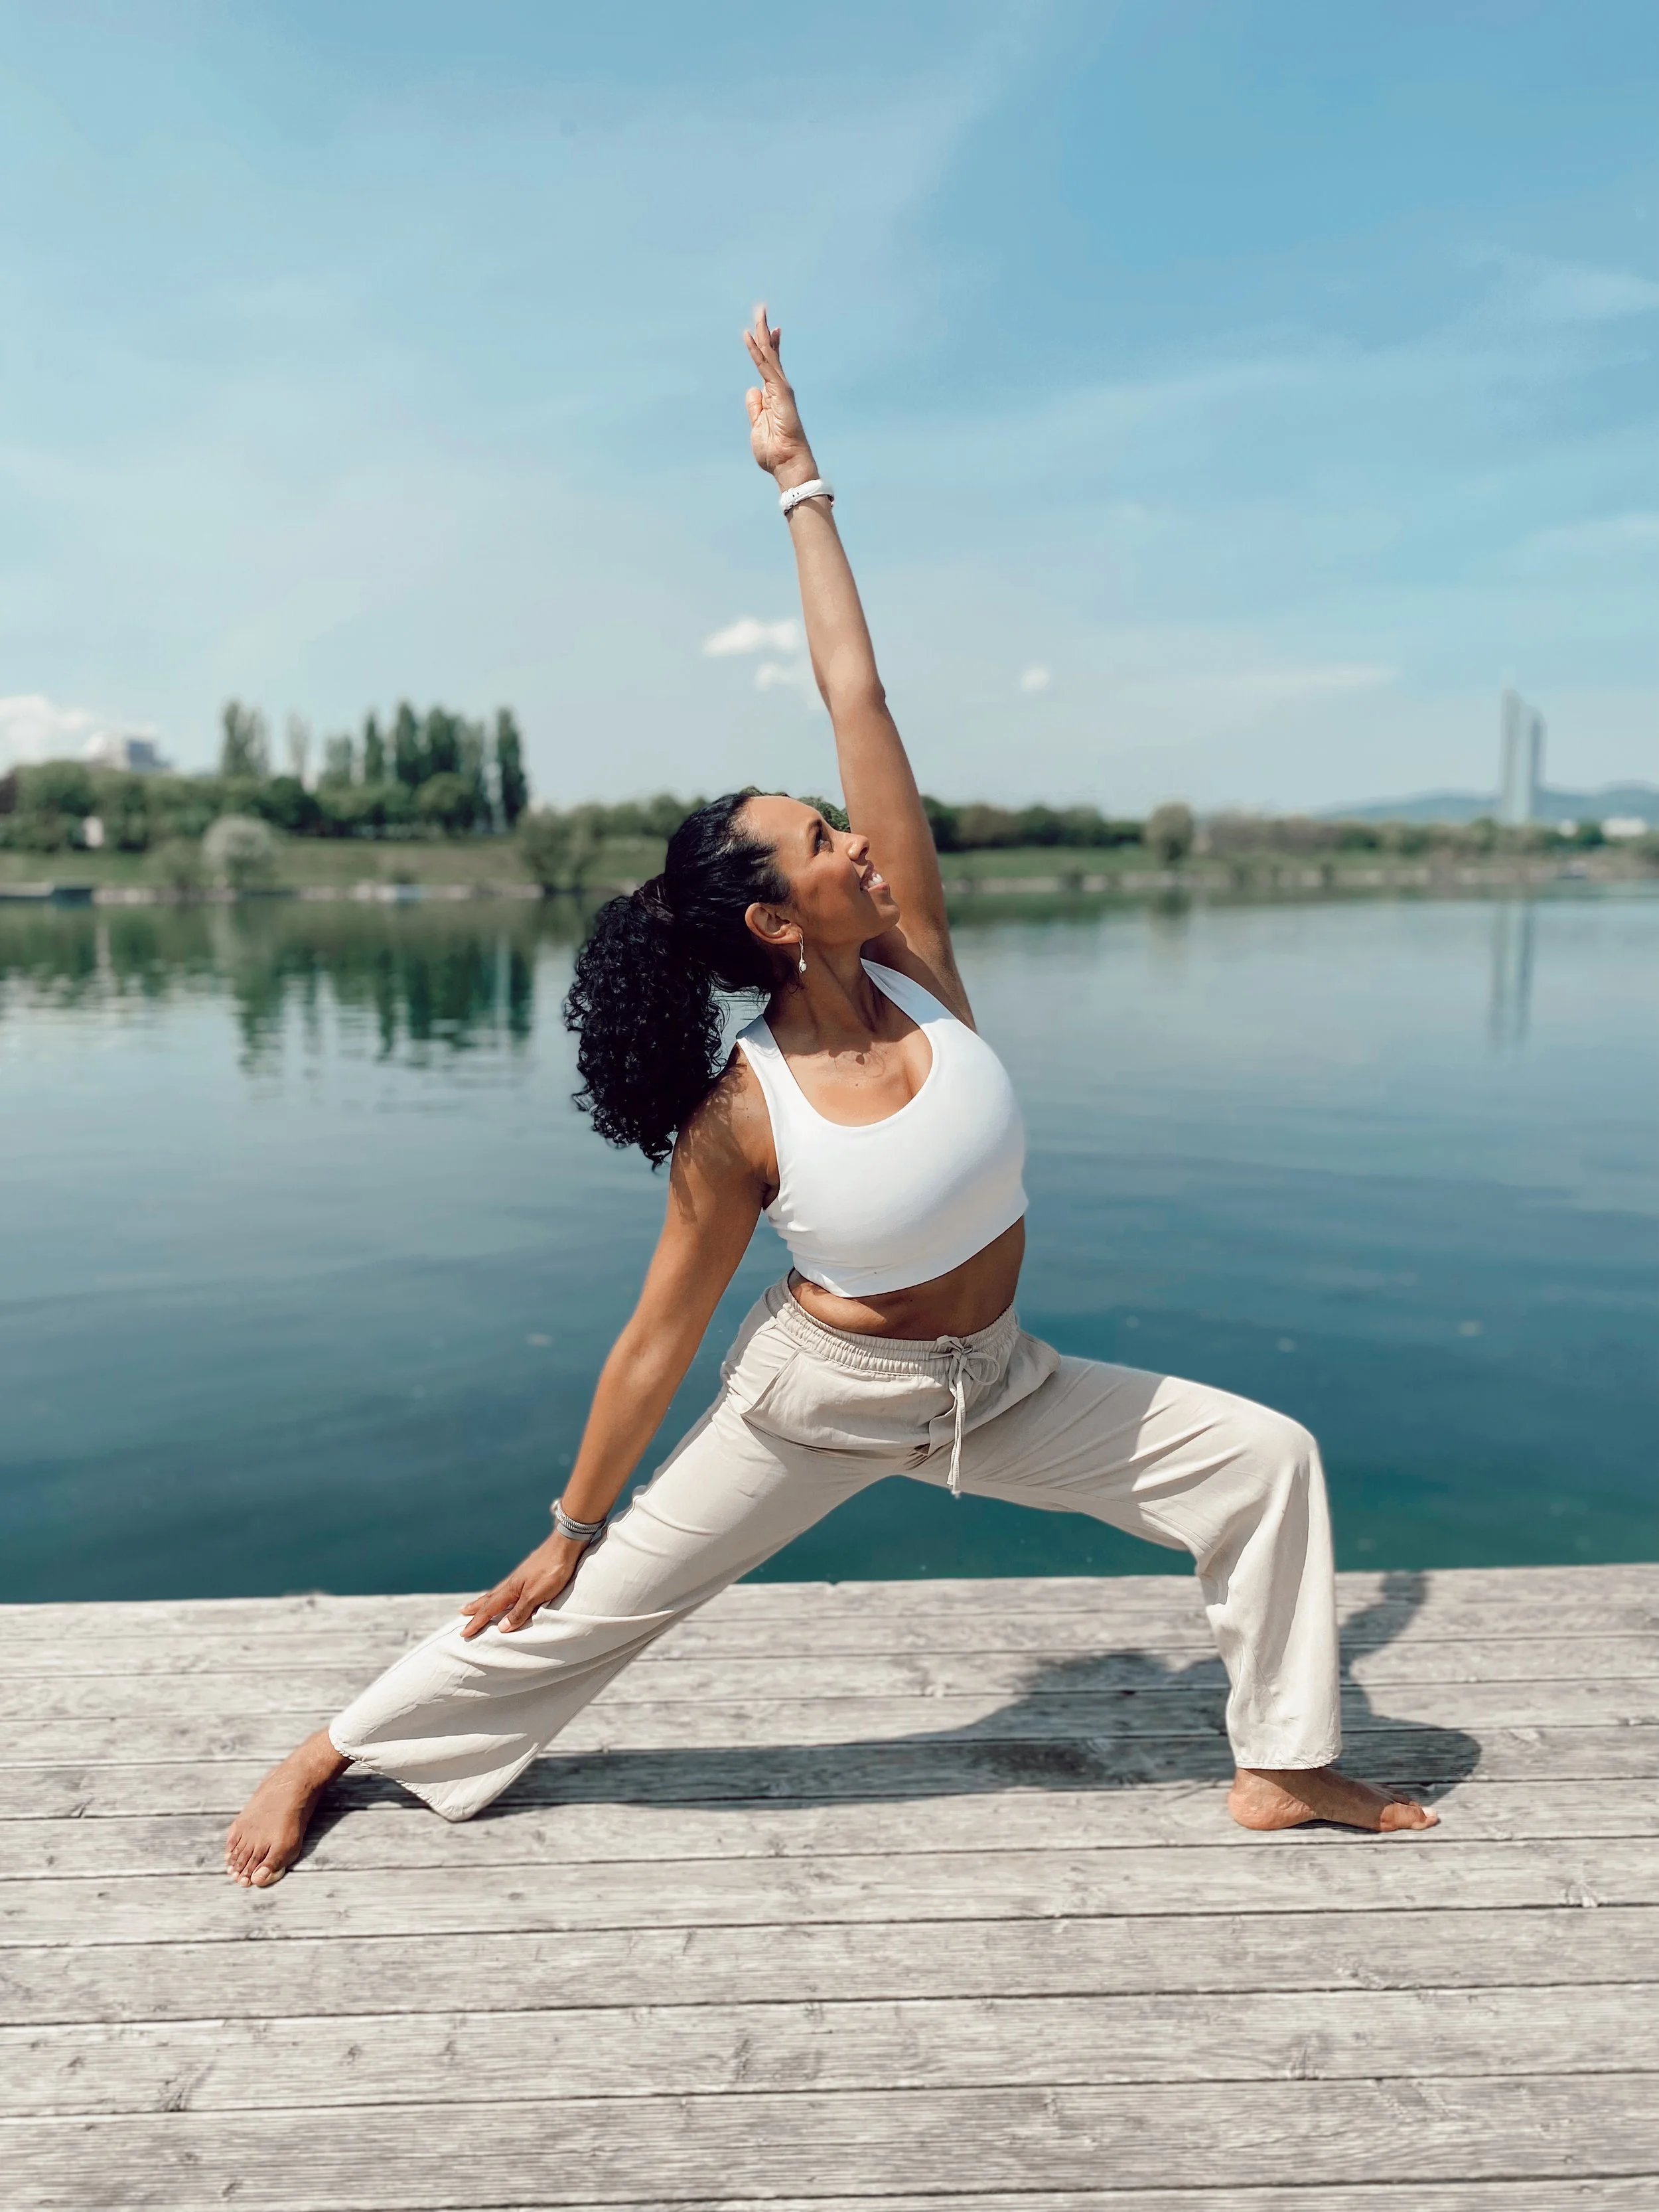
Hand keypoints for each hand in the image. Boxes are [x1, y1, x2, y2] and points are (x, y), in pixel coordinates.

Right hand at [458, 1532, 587, 1638]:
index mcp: (511, 1589)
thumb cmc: (552, 1570)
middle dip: (476, 1609)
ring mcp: (520, 1576)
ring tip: (477, 1604)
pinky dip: (499, 1593)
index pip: (489, 1609)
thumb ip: (520, 1611)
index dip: (477, 1622)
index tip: (464, 1633)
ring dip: (485, 1600)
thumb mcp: (537, 1595)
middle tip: (462, 1614)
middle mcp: (512, 1583)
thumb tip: (501, 1628)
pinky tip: (505, 1592)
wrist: (565, 1544)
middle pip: (489, 1598)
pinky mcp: (529, 1572)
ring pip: (497, 1591)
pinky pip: (507, 1587)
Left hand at [743, 305, 814, 484]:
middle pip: (770, 355)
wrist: (787, 464)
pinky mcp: (779, 393)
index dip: (767, 347)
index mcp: (773, 397)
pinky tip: (749, 336)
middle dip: (765, 332)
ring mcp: (781, 390)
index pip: (769, 366)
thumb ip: (755, 408)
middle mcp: (779, 389)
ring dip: (762, 333)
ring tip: (759, 312)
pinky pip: (765, 367)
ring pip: (769, 355)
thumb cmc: (775, 452)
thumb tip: (752, 390)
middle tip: (761, 310)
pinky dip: (757, 351)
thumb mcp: (757, 426)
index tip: (768, 330)